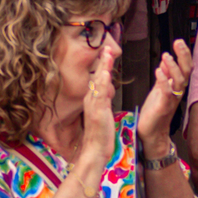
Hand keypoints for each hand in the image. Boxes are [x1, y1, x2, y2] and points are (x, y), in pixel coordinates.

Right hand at [81, 38, 120, 172]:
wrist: (95, 151)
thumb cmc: (100, 136)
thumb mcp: (102, 115)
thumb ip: (103, 102)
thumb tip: (106, 92)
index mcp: (93, 101)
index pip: (98, 79)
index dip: (103, 66)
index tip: (106, 53)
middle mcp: (91, 101)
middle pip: (97, 77)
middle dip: (102, 61)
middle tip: (106, 47)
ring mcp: (93, 106)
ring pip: (98, 83)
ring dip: (103, 67)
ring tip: (106, 54)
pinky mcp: (97, 112)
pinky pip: (100, 95)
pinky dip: (102, 83)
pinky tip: (105, 73)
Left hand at [137, 38, 192, 155]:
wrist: (150, 132)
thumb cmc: (154, 112)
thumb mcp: (159, 89)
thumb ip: (165, 75)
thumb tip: (167, 60)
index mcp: (176, 86)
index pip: (185, 67)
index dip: (184, 54)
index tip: (179, 42)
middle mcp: (177, 92)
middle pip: (186, 71)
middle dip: (184, 56)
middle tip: (179, 43)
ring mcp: (172, 99)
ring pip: (179, 81)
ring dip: (173, 67)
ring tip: (167, 56)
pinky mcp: (164, 107)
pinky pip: (167, 92)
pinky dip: (164, 81)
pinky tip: (159, 71)